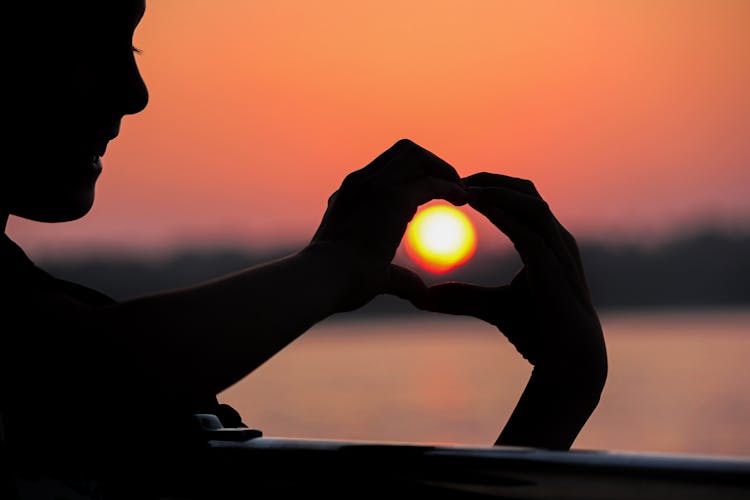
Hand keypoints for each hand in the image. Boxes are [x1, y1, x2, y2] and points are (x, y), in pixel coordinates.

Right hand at [310, 139, 466, 310]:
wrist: (322, 279)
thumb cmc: (339, 282)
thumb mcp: (373, 274)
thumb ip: (400, 279)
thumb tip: (422, 296)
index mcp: (351, 195)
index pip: (387, 168)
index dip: (414, 175)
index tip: (433, 193)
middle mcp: (361, 183)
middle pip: (404, 151)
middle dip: (432, 164)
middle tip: (451, 186)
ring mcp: (375, 186)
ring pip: (416, 155)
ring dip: (442, 169)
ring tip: (459, 191)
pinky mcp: (393, 198)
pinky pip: (430, 181)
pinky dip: (450, 186)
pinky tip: (463, 199)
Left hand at [422, 172, 605, 369]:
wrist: (568, 361)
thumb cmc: (537, 331)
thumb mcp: (491, 307)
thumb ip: (462, 297)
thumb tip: (425, 298)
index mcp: (545, 241)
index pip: (518, 198)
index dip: (489, 187)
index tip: (454, 186)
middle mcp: (556, 239)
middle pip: (526, 191)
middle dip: (492, 180)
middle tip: (456, 179)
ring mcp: (560, 252)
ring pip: (532, 205)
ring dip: (500, 192)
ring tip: (467, 189)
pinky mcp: (556, 269)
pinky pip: (532, 235)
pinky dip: (508, 218)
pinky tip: (483, 210)